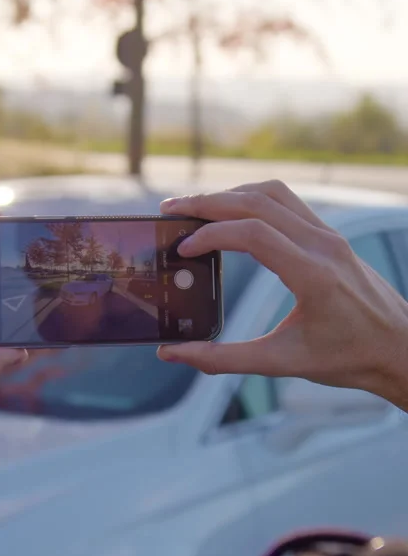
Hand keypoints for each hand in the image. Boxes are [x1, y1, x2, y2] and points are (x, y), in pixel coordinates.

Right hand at [157, 181, 407, 410]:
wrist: (400, 349)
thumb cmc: (348, 358)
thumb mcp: (281, 362)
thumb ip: (223, 359)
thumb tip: (173, 353)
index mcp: (313, 275)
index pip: (252, 233)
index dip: (210, 235)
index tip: (183, 249)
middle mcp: (323, 245)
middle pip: (257, 201)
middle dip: (207, 202)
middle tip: (171, 211)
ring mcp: (330, 235)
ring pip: (272, 192)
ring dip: (230, 194)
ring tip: (195, 208)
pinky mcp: (331, 236)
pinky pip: (287, 202)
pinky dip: (252, 199)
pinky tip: (231, 215)